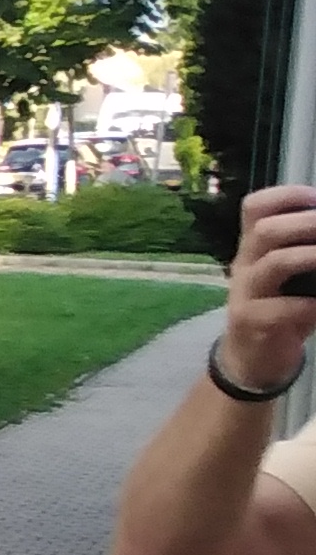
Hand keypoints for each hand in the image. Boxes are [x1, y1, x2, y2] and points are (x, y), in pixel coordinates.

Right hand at [225, 185, 315, 393]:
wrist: (252, 359)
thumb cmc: (282, 309)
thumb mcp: (293, 275)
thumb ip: (309, 250)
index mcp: (254, 248)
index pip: (255, 208)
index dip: (286, 196)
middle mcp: (245, 265)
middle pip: (265, 230)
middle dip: (307, 223)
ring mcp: (245, 294)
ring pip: (274, 264)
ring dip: (311, 257)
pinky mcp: (251, 322)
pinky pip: (282, 308)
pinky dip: (310, 305)